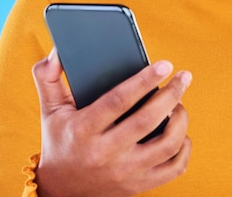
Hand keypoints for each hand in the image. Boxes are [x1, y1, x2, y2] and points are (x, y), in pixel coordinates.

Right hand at [32, 50, 191, 196]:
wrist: (60, 192)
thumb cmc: (60, 140)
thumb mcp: (50, 110)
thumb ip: (48, 76)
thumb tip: (59, 50)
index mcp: (84, 130)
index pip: (118, 101)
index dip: (144, 80)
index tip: (165, 64)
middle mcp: (105, 153)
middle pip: (148, 120)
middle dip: (172, 93)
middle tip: (184, 76)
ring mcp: (124, 172)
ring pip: (167, 144)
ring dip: (181, 118)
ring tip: (178, 102)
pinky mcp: (139, 186)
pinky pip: (174, 168)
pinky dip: (184, 147)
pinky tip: (180, 131)